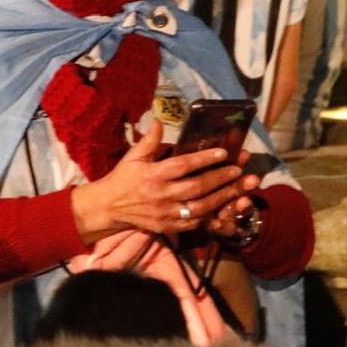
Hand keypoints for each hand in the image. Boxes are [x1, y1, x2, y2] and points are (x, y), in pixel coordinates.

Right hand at [71, 130, 257, 242]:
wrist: (109, 208)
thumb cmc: (123, 178)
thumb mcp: (132, 156)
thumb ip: (149, 140)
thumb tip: (159, 119)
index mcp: (153, 175)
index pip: (183, 165)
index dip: (204, 159)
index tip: (223, 153)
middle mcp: (161, 195)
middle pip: (196, 187)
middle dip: (219, 179)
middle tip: (237, 171)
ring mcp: (165, 213)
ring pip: (199, 207)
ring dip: (220, 198)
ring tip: (236, 189)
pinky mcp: (167, 227)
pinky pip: (192, 223)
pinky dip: (209, 216)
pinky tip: (222, 207)